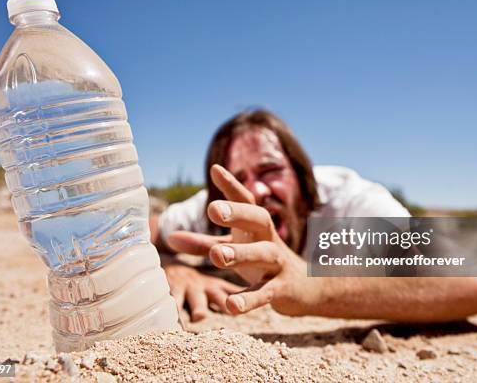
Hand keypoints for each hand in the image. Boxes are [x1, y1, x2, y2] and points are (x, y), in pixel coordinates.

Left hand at [169, 165, 321, 315]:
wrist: (306, 289)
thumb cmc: (263, 264)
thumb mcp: (234, 251)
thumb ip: (203, 245)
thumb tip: (170, 238)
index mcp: (255, 227)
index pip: (246, 200)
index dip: (231, 185)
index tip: (215, 169)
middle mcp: (269, 239)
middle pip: (259, 219)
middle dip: (238, 213)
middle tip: (213, 209)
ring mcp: (278, 264)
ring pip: (264, 253)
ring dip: (242, 253)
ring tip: (217, 256)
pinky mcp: (282, 290)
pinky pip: (266, 293)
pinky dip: (249, 299)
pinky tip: (231, 307)